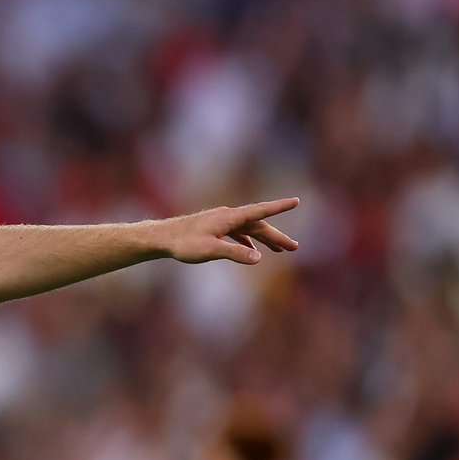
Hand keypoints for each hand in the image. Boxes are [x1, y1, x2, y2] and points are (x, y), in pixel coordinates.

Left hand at [156, 197, 300, 265]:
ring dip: (264, 239)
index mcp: (230, 218)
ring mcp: (221, 221)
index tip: (296, 200)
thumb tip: (258, 258)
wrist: (162, 238)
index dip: (279, 206)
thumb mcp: (211, 250)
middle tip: (294, 248)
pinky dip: (248, 241)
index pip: (260, 211)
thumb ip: (235, 253)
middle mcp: (228, 216)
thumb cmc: (184, 244)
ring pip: (249, 229)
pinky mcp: (214, 228)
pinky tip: (253, 251)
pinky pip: (238, 232)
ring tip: (280, 250)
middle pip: (258, 224)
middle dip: (277, 236)